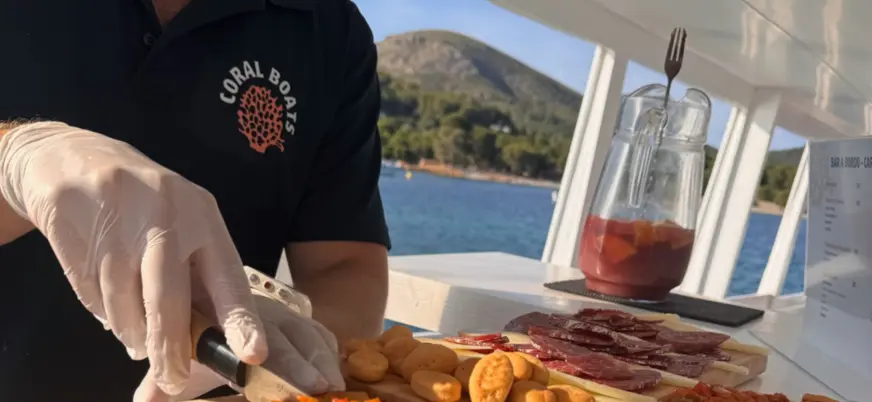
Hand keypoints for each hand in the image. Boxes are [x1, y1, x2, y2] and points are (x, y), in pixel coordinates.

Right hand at [0, 122, 267, 393]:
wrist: (75, 159)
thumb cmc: (147, 206)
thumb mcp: (184, 225)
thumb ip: (197, 275)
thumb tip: (209, 339)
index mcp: (204, 216)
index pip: (227, 277)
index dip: (240, 320)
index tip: (252, 354)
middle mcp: (166, 215)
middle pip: (167, 299)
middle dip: (170, 348)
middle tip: (173, 378)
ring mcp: (119, 219)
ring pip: (124, 303)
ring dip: (131, 331)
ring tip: (135, 336)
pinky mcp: (78, 227)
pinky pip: (93, 293)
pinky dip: (102, 309)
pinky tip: (108, 298)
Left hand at [135, 294, 344, 401]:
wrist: (227, 293)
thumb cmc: (206, 337)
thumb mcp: (185, 353)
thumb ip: (164, 381)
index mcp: (226, 324)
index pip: (237, 330)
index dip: (248, 341)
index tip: (256, 360)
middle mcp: (260, 318)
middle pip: (282, 338)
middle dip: (299, 363)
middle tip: (315, 386)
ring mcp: (285, 319)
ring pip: (307, 335)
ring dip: (322, 360)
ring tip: (332, 384)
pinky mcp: (305, 325)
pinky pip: (322, 334)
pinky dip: (332, 353)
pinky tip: (339, 372)